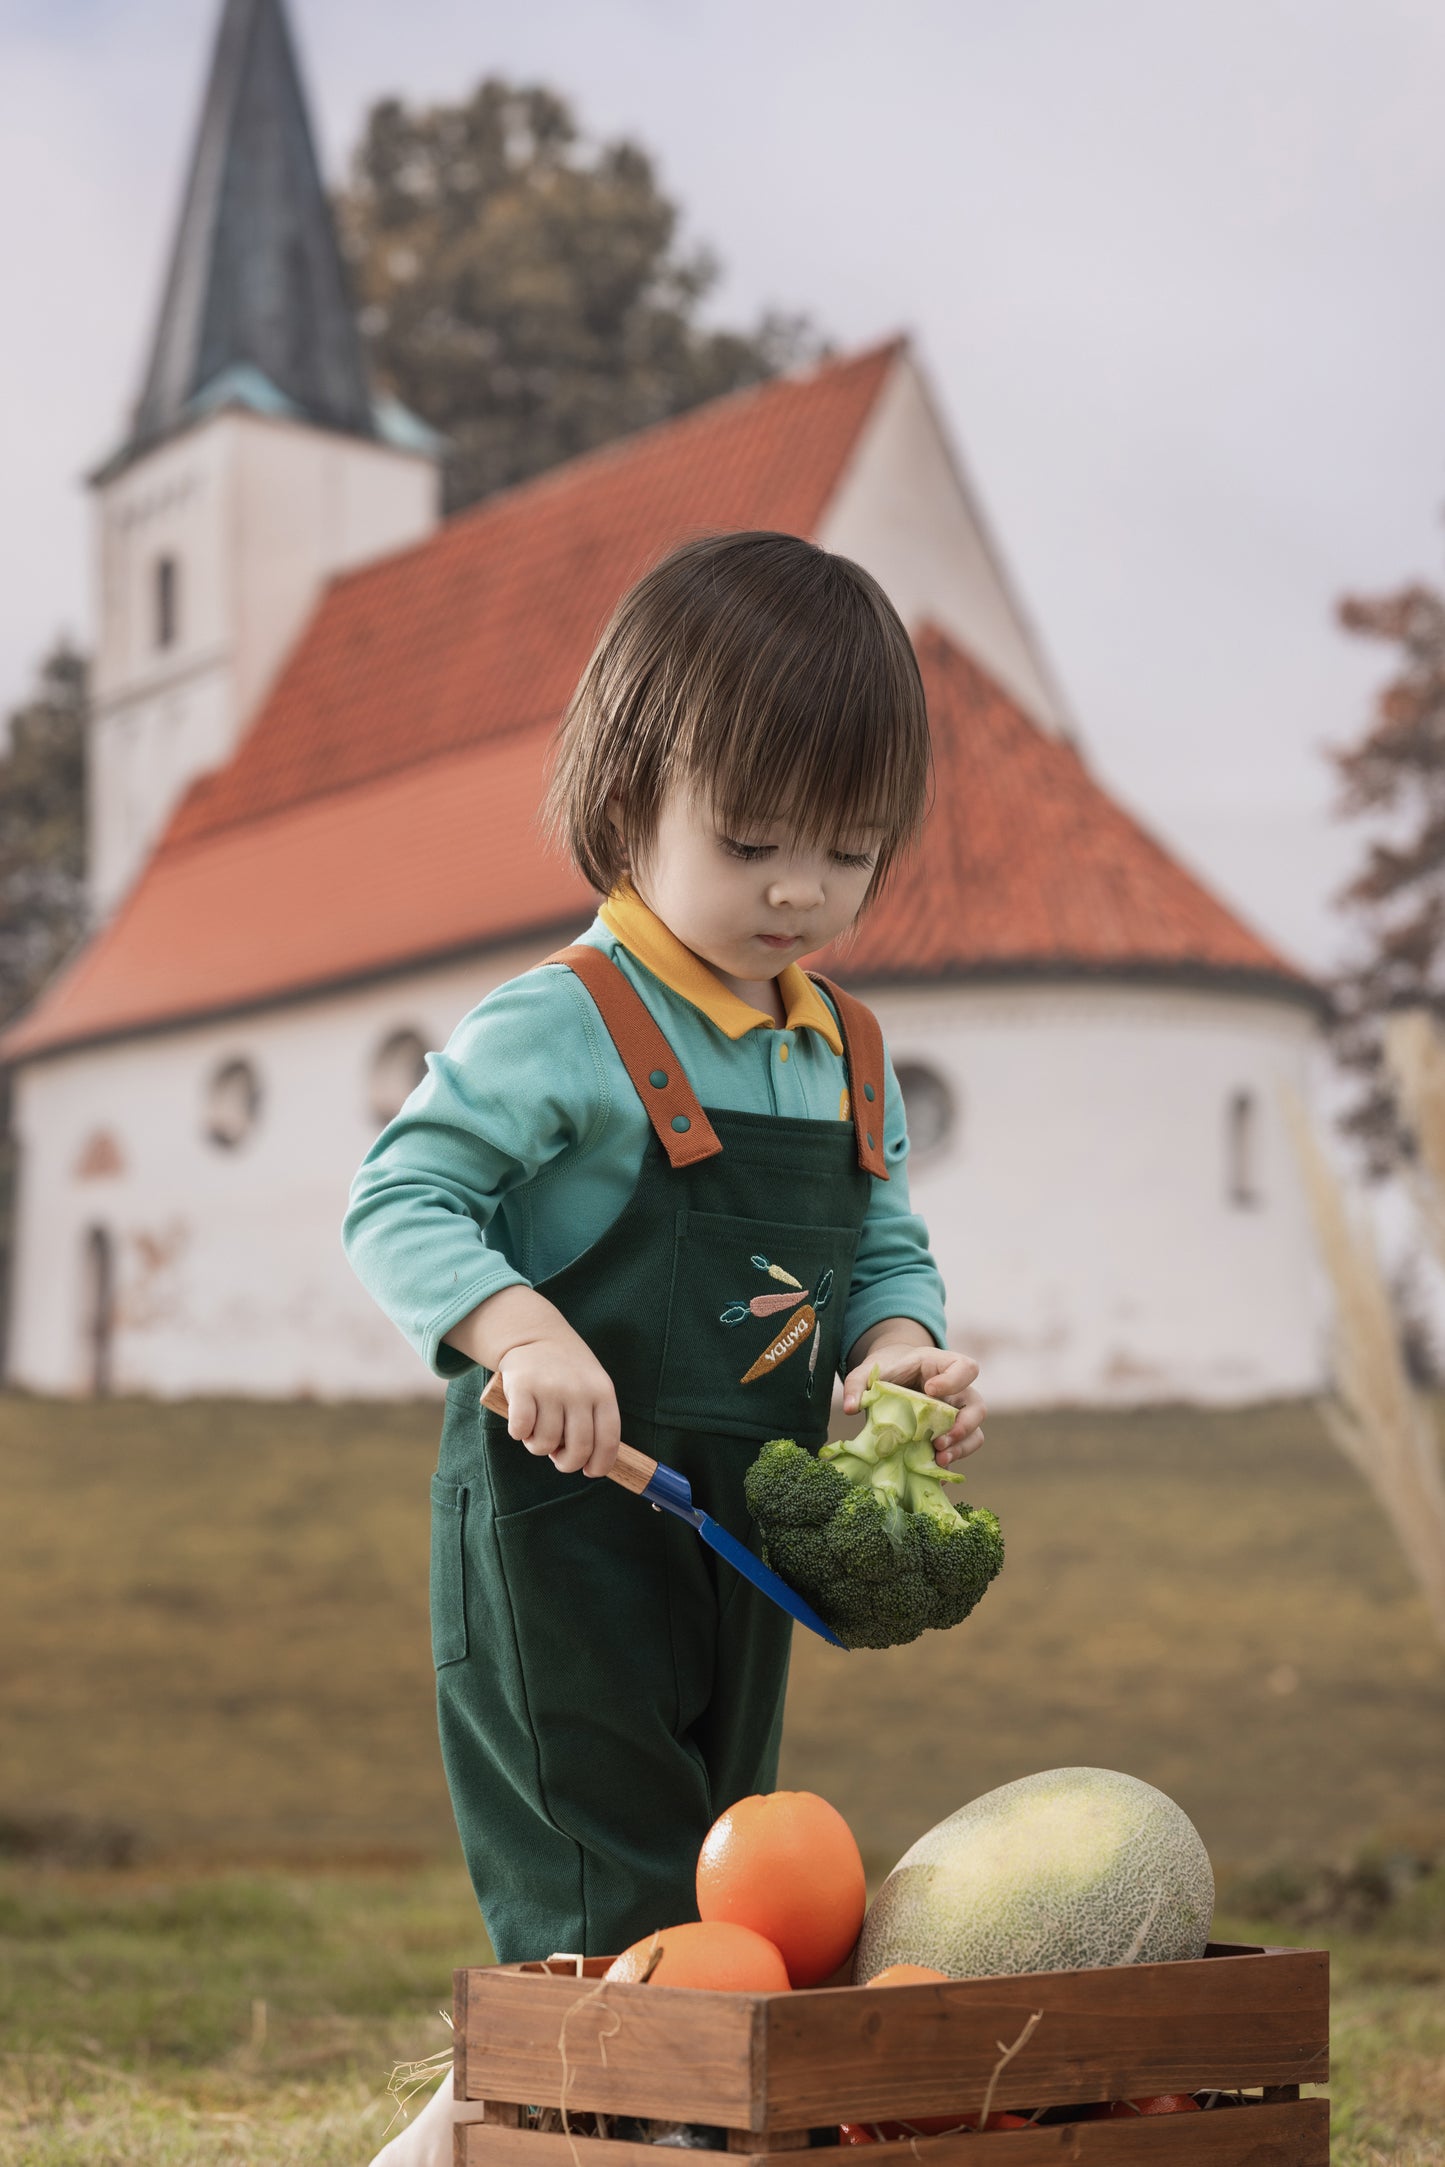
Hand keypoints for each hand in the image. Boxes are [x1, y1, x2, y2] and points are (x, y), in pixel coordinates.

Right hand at [494, 1327, 621, 1477]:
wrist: (534, 1334)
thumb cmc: (566, 1371)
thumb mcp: (592, 1385)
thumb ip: (595, 1419)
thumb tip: (593, 1464)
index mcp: (602, 1391)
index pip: (608, 1440)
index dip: (600, 1464)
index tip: (590, 1471)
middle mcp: (578, 1390)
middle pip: (578, 1449)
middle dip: (567, 1463)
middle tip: (558, 1457)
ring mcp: (550, 1388)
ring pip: (545, 1444)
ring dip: (538, 1446)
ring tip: (537, 1431)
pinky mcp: (521, 1386)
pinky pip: (520, 1430)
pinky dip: (519, 1433)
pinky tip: (522, 1423)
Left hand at [841, 1337, 984, 1466]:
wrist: (895, 1379)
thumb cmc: (889, 1369)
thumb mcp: (872, 1369)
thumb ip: (858, 1383)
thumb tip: (849, 1408)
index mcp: (944, 1366)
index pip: (966, 1368)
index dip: (953, 1381)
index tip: (930, 1391)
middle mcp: (958, 1392)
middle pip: (977, 1407)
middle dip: (963, 1426)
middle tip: (939, 1440)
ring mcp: (957, 1416)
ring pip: (975, 1433)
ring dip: (960, 1449)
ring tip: (939, 1459)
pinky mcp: (949, 1436)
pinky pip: (960, 1451)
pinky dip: (949, 1464)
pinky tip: (932, 1473)